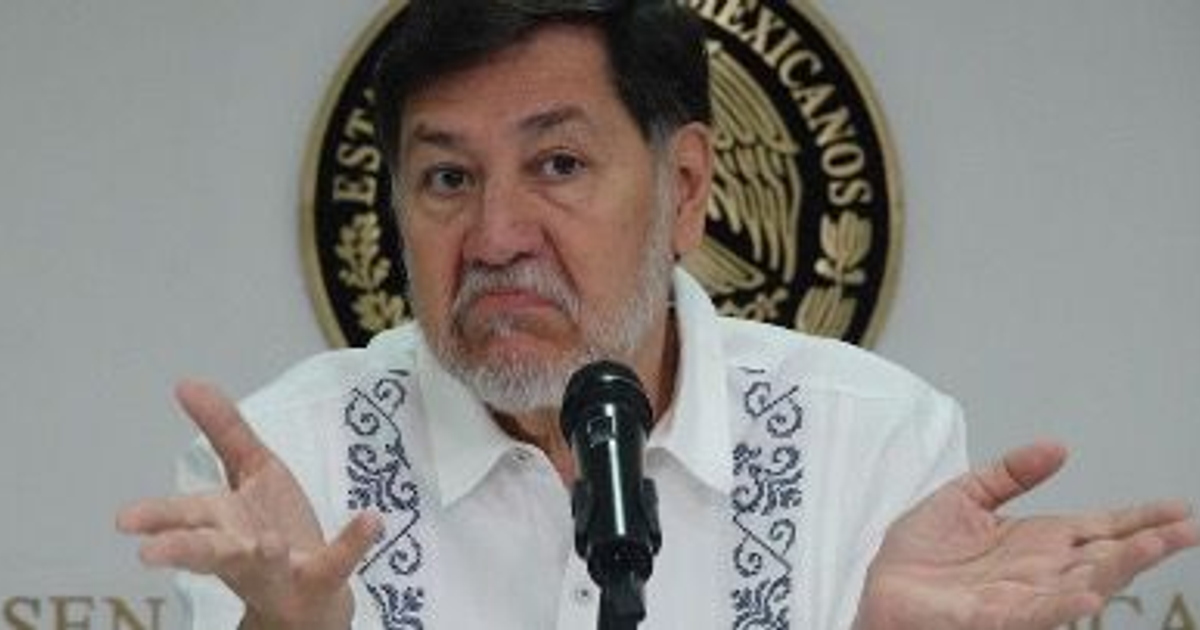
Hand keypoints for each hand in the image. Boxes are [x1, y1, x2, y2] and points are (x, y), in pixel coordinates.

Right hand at [116, 380, 380, 629]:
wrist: (309, 599)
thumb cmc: (269, 530)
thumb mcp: (252, 472)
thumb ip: (224, 430)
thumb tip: (186, 382)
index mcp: (222, 523)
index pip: (186, 516)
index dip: (157, 517)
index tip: (124, 521)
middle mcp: (242, 551)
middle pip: (208, 549)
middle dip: (181, 550)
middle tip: (149, 555)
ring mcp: (282, 568)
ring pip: (263, 563)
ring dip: (261, 553)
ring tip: (267, 544)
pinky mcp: (322, 578)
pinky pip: (338, 561)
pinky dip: (354, 542)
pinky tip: (372, 519)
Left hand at [855, 441, 1198, 629]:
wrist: (883, 593)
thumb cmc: (919, 558)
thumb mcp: (965, 496)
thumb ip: (1010, 472)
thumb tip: (1057, 446)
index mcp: (1038, 541)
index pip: (1100, 527)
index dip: (1140, 518)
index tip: (1179, 508)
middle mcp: (1041, 571)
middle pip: (1106, 555)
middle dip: (1148, 543)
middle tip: (1188, 529)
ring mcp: (1025, 597)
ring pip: (1084, 582)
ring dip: (1120, 567)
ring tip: (1155, 547)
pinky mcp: (998, 618)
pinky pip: (1038, 612)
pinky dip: (1065, 603)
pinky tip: (1090, 592)